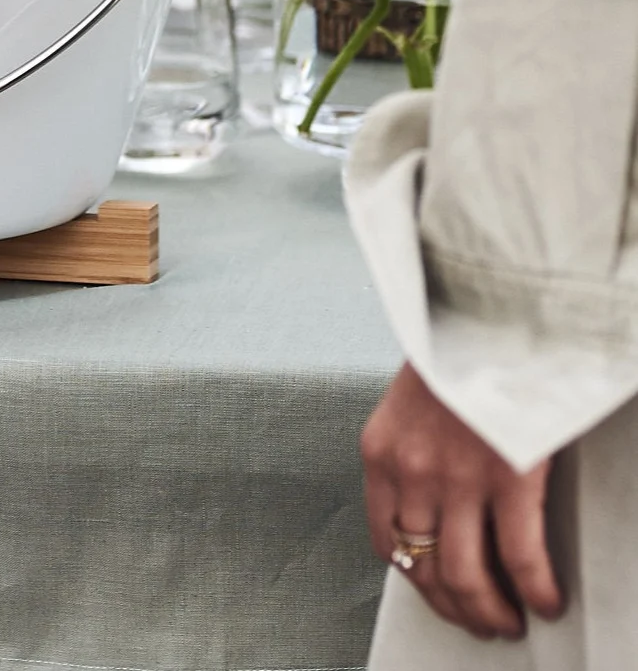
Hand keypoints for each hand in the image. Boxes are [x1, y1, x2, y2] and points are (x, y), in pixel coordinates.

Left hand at [361, 362, 561, 641]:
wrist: (488, 307)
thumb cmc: (454, 348)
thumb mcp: (411, 399)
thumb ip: (413, 449)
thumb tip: (432, 503)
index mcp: (380, 450)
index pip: (387, 541)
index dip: (416, 578)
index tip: (438, 593)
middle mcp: (411, 470)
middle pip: (426, 569)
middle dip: (455, 606)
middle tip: (481, 621)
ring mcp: (457, 477)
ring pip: (467, 576)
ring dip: (491, 612)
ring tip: (510, 620)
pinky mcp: (508, 476)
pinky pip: (520, 559)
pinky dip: (535, 590)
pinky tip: (547, 600)